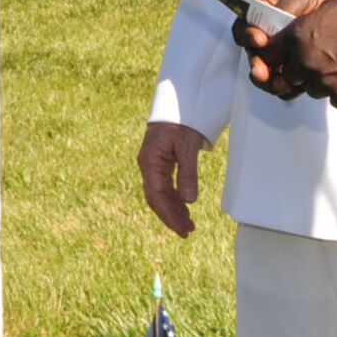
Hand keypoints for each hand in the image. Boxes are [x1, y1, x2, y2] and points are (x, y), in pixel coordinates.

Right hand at [136, 122, 209, 236]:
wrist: (176, 104)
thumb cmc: (181, 121)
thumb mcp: (187, 147)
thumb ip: (187, 174)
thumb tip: (189, 200)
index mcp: (150, 162)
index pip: (156, 196)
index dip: (168, 215)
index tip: (181, 229)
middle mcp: (148, 165)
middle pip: (156, 198)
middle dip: (170, 216)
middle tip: (187, 232)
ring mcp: (152, 164)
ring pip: (160, 194)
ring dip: (173, 210)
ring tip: (188, 225)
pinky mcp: (159, 163)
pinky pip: (164, 186)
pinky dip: (174, 199)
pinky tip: (184, 208)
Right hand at [236, 0, 336, 96]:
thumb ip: (280, 12)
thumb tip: (266, 33)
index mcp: (262, 13)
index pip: (243, 29)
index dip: (246, 37)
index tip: (259, 40)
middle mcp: (270, 33)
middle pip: (255, 56)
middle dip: (257, 67)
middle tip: (262, 74)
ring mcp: (285, 49)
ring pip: (269, 72)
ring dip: (270, 82)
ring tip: (280, 85)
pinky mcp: (302, 62)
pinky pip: (290, 80)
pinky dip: (290, 87)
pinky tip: (297, 88)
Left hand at [253, 0, 336, 108]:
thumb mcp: (330, 7)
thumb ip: (307, 24)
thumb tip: (298, 33)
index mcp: (298, 37)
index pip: (269, 53)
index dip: (273, 55)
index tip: (279, 56)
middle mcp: (306, 62)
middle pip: (286, 76)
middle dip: (296, 70)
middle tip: (315, 62)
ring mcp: (325, 83)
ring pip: (311, 89)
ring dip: (320, 81)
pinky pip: (335, 99)